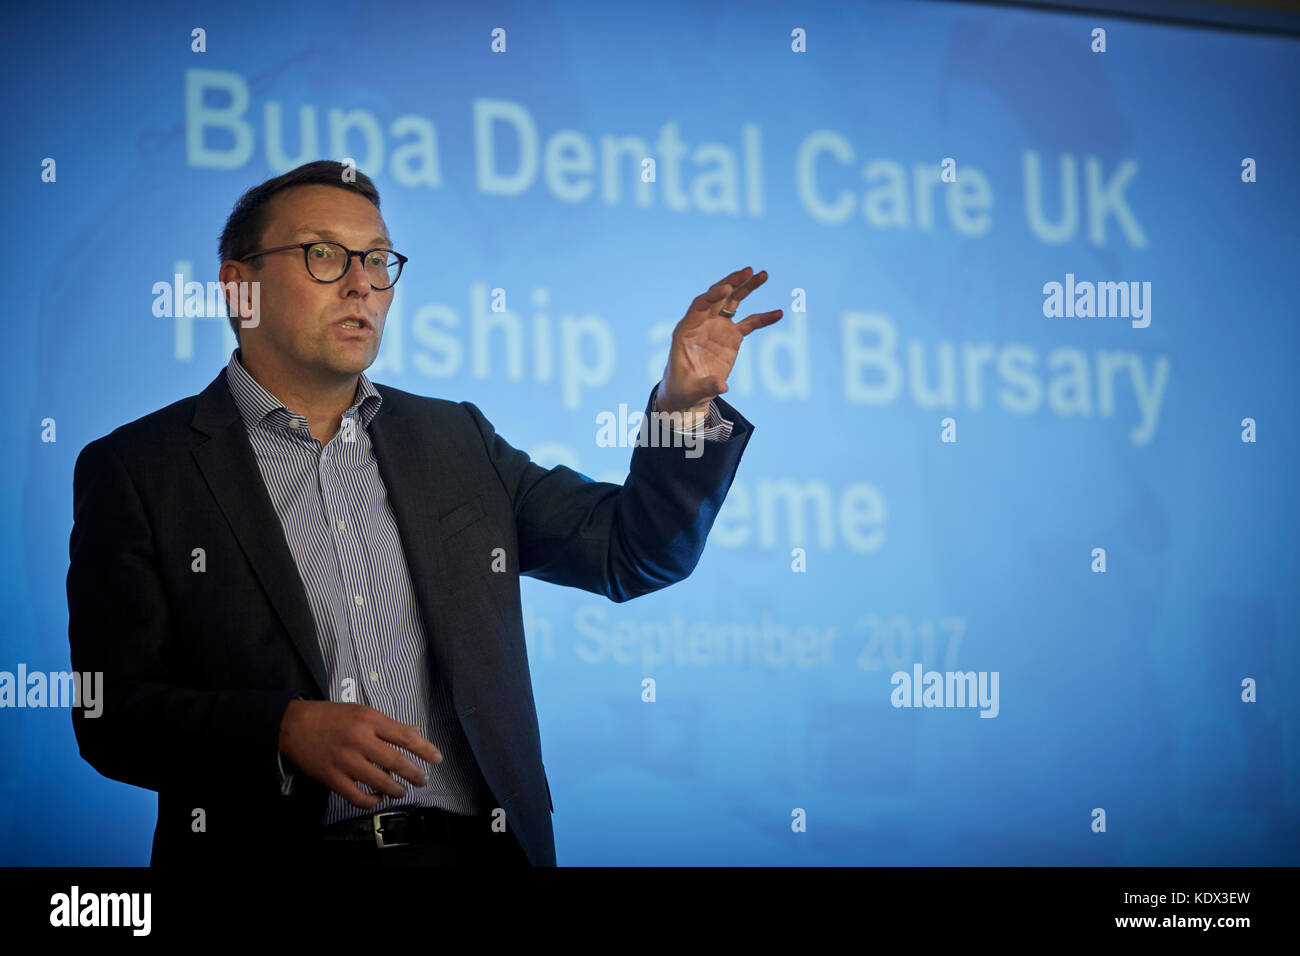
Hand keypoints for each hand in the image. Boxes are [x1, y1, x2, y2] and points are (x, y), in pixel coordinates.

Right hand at [278, 700, 441, 809]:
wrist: (294, 725)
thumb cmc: (330, 716)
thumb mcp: (362, 711)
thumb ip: (388, 724)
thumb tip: (414, 731)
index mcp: (369, 720)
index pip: (405, 736)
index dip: (425, 749)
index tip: (437, 758)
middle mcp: (359, 739)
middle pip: (396, 761)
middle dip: (415, 774)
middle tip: (422, 780)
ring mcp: (346, 760)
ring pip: (380, 782)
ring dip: (396, 790)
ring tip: (401, 791)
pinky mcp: (333, 778)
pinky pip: (358, 797)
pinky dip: (371, 801)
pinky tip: (376, 797)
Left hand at [655, 266, 782, 414]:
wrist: (689, 393)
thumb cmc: (684, 390)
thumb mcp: (692, 390)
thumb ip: (707, 385)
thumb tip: (723, 386)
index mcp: (687, 330)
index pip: (700, 305)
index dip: (713, 296)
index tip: (727, 289)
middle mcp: (702, 324)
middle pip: (718, 297)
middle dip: (732, 283)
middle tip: (748, 271)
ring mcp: (718, 328)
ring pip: (733, 302)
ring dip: (747, 287)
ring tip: (763, 274)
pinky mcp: (731, 336)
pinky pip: (750, 323)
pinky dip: (763, 318)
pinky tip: (778, 313)